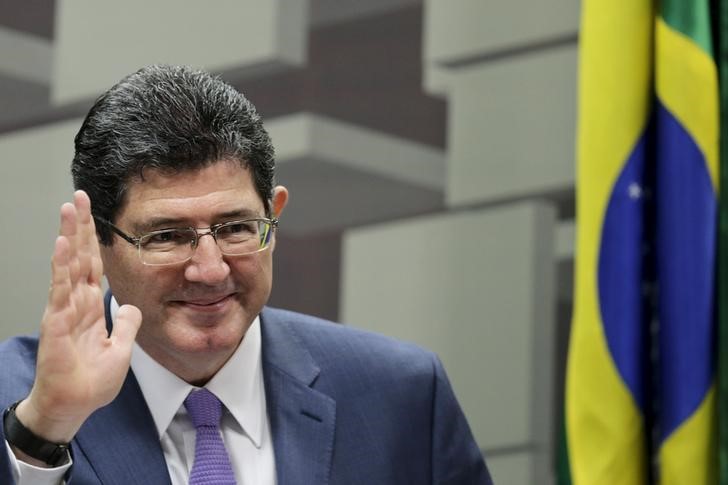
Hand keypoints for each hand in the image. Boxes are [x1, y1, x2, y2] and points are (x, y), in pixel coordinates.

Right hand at [15, 191, 141, 444]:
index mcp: (91, 307)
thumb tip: (130, 307)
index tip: (93, 216)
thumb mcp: (121, 348)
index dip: (94, 241)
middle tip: (78, 197)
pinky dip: (62, 265)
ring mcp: (64, 309)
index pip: (93, 266)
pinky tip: (64, 244)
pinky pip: (61, 289)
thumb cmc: (91, 381)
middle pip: (80, 257)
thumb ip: (126, 324)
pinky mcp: (57, 321)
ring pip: (68, 265)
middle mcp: (76, 302)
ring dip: (69, 236)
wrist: (74, 405)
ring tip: (68, 208)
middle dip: (80, 227)